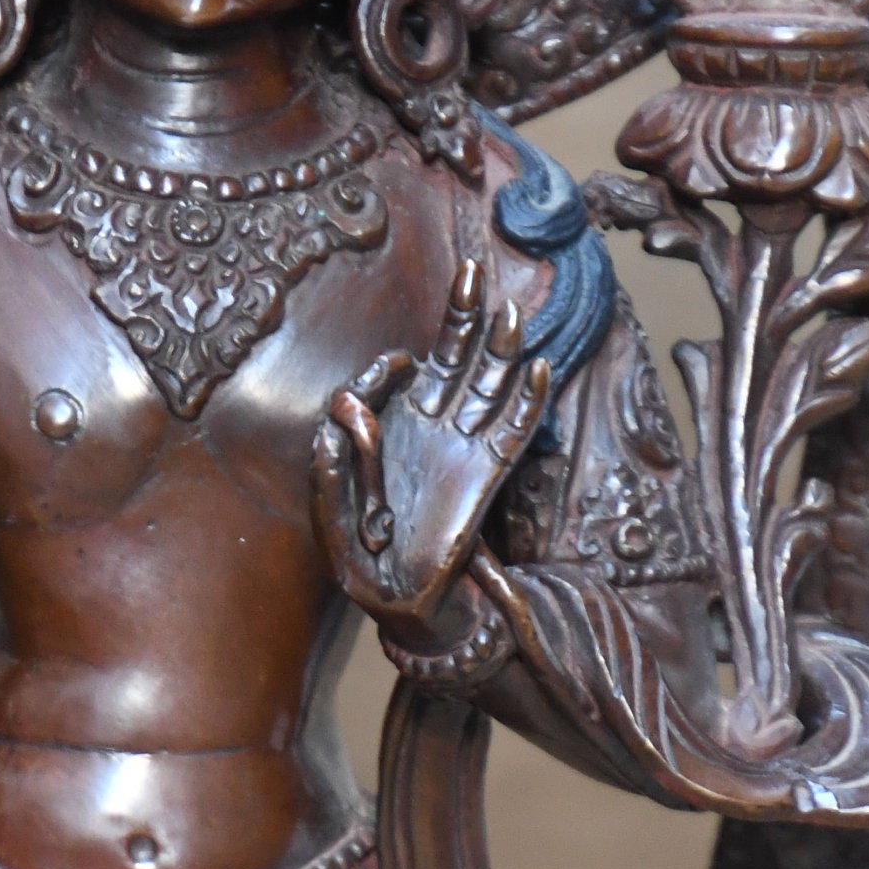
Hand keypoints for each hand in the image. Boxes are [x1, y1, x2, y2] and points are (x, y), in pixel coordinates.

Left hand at [313, 260, 552, 635]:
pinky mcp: (487, 475)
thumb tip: (332, 426)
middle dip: (463, 317)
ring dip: (500, 350)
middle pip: (454, 360)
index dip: (392, 366)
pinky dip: (527, 403)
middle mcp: (431, 428)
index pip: (398, 378)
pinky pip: (512, 432)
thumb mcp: (331, 518)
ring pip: (487, 386)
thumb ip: (329, 474)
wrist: (403, 598)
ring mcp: (462, 448)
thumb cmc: (363, 559)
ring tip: (512, 312)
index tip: (393, 367)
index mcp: (392, 430)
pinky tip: (539, 370)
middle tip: (475, 270)